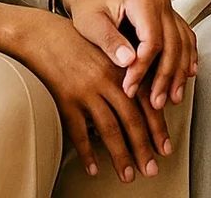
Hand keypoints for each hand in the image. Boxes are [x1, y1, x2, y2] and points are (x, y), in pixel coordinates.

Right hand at [0, 3, 169, 183]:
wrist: (45, 36)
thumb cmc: (80, 42)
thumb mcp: (109, 51)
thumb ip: (127, 73)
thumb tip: (148, 101)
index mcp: (122, 67)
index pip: (146, 101)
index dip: (158, 126)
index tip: (165, 147)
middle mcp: (108, 80)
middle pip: (131, 119)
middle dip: (144, 147)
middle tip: (152, 169)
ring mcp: (86, 91)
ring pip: (109, 130)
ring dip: (120, 155)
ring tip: (128, 175)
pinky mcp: (66, 100)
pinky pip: (79, 132)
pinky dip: (87, 152)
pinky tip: (93, 168)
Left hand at [58, 0, 196, 106]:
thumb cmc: (90, 6)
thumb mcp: (91, 23)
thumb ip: (110, 41)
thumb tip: (129, 61)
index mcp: (142, 0)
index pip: (151, 40)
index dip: (143, 68)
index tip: (129, 88)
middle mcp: (160, 1)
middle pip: (172, 43)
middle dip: (165, 76)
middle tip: (156, 102)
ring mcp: (168, 9)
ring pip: (183, 43)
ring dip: (179, 72)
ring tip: (172, 97)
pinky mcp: (170, 18)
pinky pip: (186, 37)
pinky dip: (188, 57)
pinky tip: (188, 74)